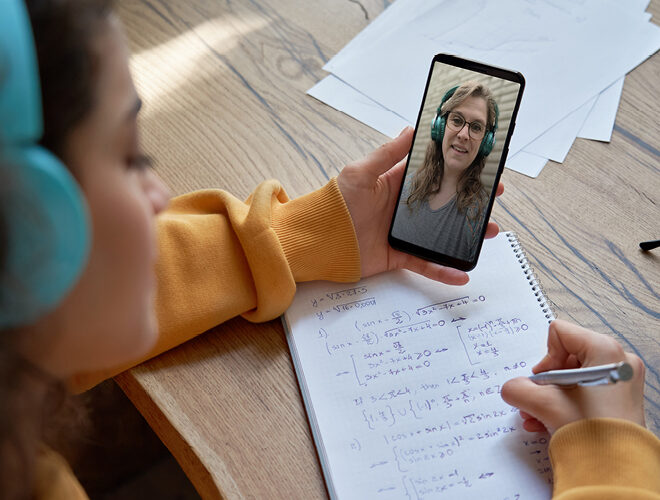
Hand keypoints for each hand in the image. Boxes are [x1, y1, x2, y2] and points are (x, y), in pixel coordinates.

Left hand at [337, 127, 502, 284]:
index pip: (433, 173)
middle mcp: (403, 208)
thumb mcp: (360, 172)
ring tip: (488, 231)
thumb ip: (387, 153)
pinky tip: (462, 273)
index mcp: (396, 184)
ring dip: (466, 234)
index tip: (481, 165)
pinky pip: (425, 263)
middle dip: (470, 199)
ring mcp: (402, 233)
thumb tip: (412, 129)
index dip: (457, 168)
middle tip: (494, 196)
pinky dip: (443, 270)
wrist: (317, 240)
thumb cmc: (334, 203)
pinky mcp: (398, 256)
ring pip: (441, 233)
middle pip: (444, 203)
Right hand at [501, 319, 645, 433]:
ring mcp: (621, 381)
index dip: (545, 358)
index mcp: (605, 351)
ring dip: (551, 395)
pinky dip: (565, 403)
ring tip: (537, 416)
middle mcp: (618, 361)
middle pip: (567, 356)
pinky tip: (548, 422)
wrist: (615, 471)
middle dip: (546, 382)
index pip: (560, 334)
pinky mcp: (621, 400)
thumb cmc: (590, 432)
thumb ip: (518, 388)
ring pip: (574, 377)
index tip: (543, 382)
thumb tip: (513, 388)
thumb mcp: (544, 404)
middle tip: (538, 401)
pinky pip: (585, 392)